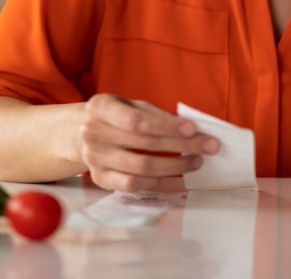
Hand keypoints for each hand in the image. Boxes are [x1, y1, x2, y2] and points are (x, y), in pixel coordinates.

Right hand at [80, 95, 218, 191]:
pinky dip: (158, 182)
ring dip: (174, 166)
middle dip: (182, 145)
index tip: (193, 128)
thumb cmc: (117, 116)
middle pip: (144, 144)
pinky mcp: (99, 178)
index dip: (166, 125)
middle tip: (209, 146)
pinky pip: (133, 185)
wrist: (81, 132)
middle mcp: (93, 133)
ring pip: (141, 168)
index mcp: (101, 107)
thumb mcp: (132, 105)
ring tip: (196, 161)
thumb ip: (157, 114)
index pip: (137, 120)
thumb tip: (193, 128)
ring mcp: (94, 158)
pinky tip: (176, 177)